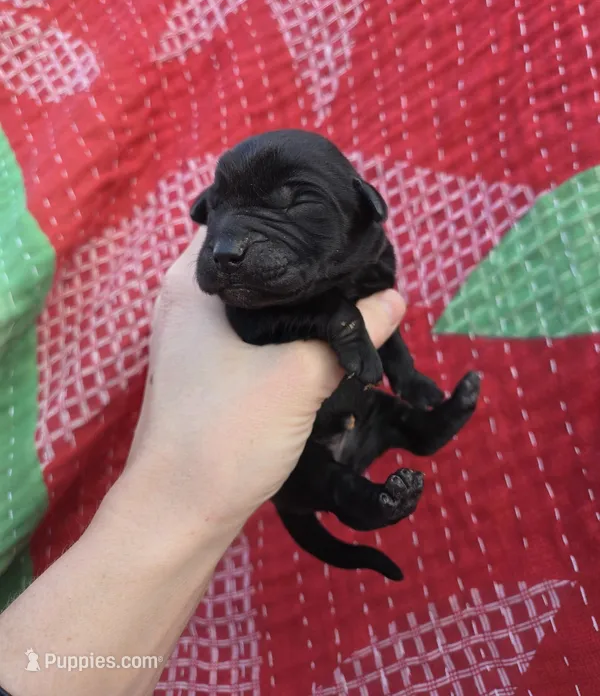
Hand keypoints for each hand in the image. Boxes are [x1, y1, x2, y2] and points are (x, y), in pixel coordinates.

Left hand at [122, 229, 405, 541]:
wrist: (179, 514)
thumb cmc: (226, 434)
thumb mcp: (300, 376)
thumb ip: (351, 331)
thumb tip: (394, 297)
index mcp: (193, 281)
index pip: (244, 218)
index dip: (295, 218)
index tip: (342, 223)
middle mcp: (187, 299)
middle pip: (256, 261)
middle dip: (306, 264)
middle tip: (359, 261)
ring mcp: (193, 336)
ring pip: (257, 301)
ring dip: (299, 302)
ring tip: (352, 293)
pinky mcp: (206, 367)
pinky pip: (253, 331)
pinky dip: (286, 330)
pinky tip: (324, 335)